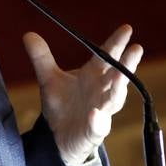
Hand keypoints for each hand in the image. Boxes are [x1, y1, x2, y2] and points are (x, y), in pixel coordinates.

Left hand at [23, 24, 143, 165]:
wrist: (59, 137)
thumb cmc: (62, 105)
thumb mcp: (49, 79)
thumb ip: (42, 58)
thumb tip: (28, 34)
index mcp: (93, 75)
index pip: (107, 56)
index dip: (116, 43)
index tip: (127, 28)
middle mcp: (102, 91)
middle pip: (118, 75)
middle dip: (127, 63)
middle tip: (136, 49)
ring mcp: (101, 111)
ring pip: (114, 99)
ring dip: (119, 89)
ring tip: (121, 77)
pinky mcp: (93, 131)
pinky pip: (97, 126)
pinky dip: (97, 121)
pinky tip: (95, 115)